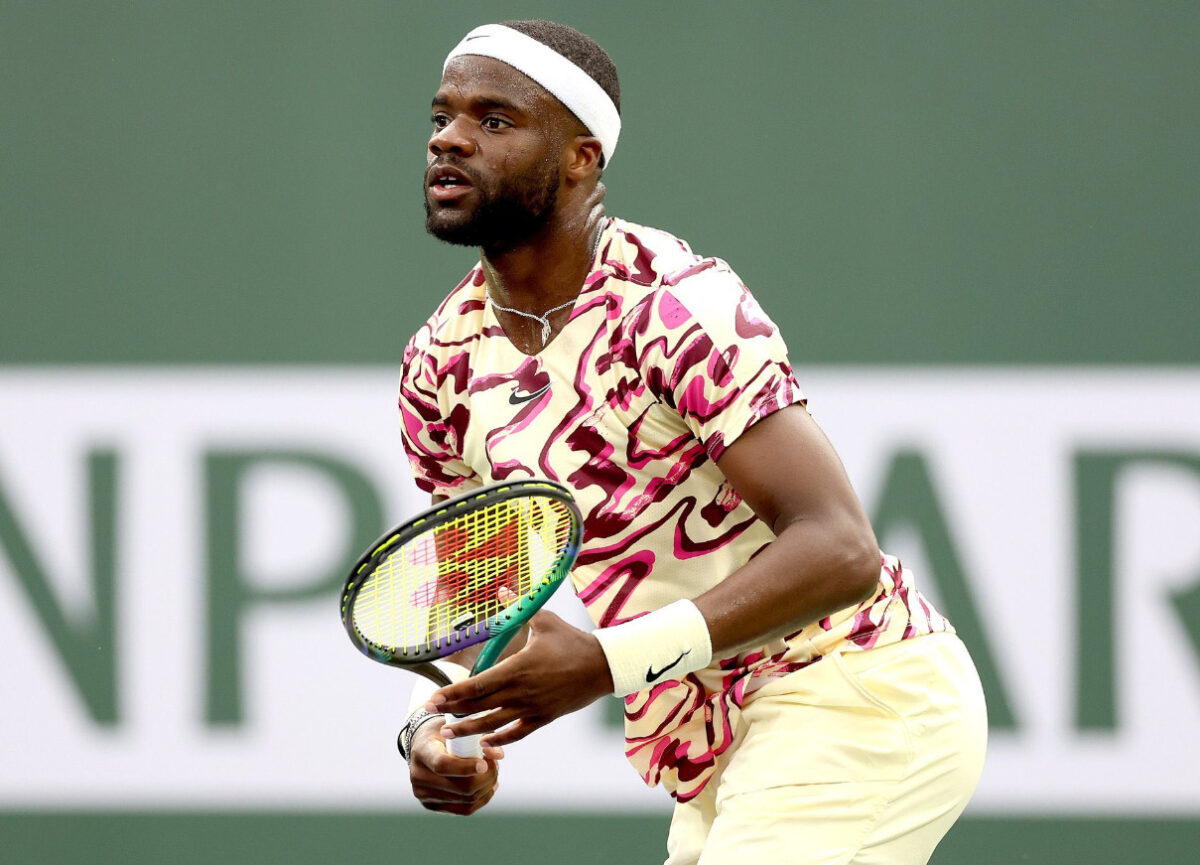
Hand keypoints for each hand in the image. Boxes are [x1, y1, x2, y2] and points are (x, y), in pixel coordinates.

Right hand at [407, 715, 503, 815]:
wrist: (423, 745)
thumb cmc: (445, 731)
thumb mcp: (458, 725)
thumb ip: (479, 735)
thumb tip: (498, 755)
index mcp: (423, 750)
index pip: (442, 765)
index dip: (466, 767)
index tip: (484, 763)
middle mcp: (419, 775)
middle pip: (459, 787)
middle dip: (485, 777)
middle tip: (495, 764)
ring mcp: (423, 793)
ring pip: (466, 800)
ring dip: (486, 787)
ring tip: (492, 772)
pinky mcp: (431, 805)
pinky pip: (465, 809)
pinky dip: (482, 799)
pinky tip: (488, 786)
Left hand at [428, 607, 613, 747]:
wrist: (602, 666)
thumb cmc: (572, 641)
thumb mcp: (545, 620)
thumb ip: (519, 606)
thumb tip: (501, 589)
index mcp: (517, 668)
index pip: (477, 684)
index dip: (452, 692)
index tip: (433, 697)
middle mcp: (521, 691)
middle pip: (479, 706)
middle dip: (452, 710)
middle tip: (429, 712)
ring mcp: (532, 708)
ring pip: (493, 723)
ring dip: (468, 729)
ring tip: (447, 732)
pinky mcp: (544, 717)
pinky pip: (518, 733)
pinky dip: (500, 740)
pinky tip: (485, 742)